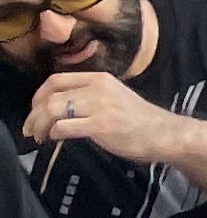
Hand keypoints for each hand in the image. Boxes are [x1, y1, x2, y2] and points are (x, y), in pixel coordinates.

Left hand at [21, 67, 176, 162]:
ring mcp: (99, 106)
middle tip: (31, 128)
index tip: (35, 110)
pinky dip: (54, 134)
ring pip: (53, 110)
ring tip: (39, 136)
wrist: (164, 134)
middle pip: (50, 95)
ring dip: (40, 125)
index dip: (38, 95)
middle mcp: (98, 88)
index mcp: (100, 78)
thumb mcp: (113, 96)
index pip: (55, 79)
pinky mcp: (100, 125)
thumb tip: (58, 106)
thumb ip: (88, 96)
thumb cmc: (139, 119)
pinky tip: (56, 139)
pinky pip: (63, 127)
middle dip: (34, 114)